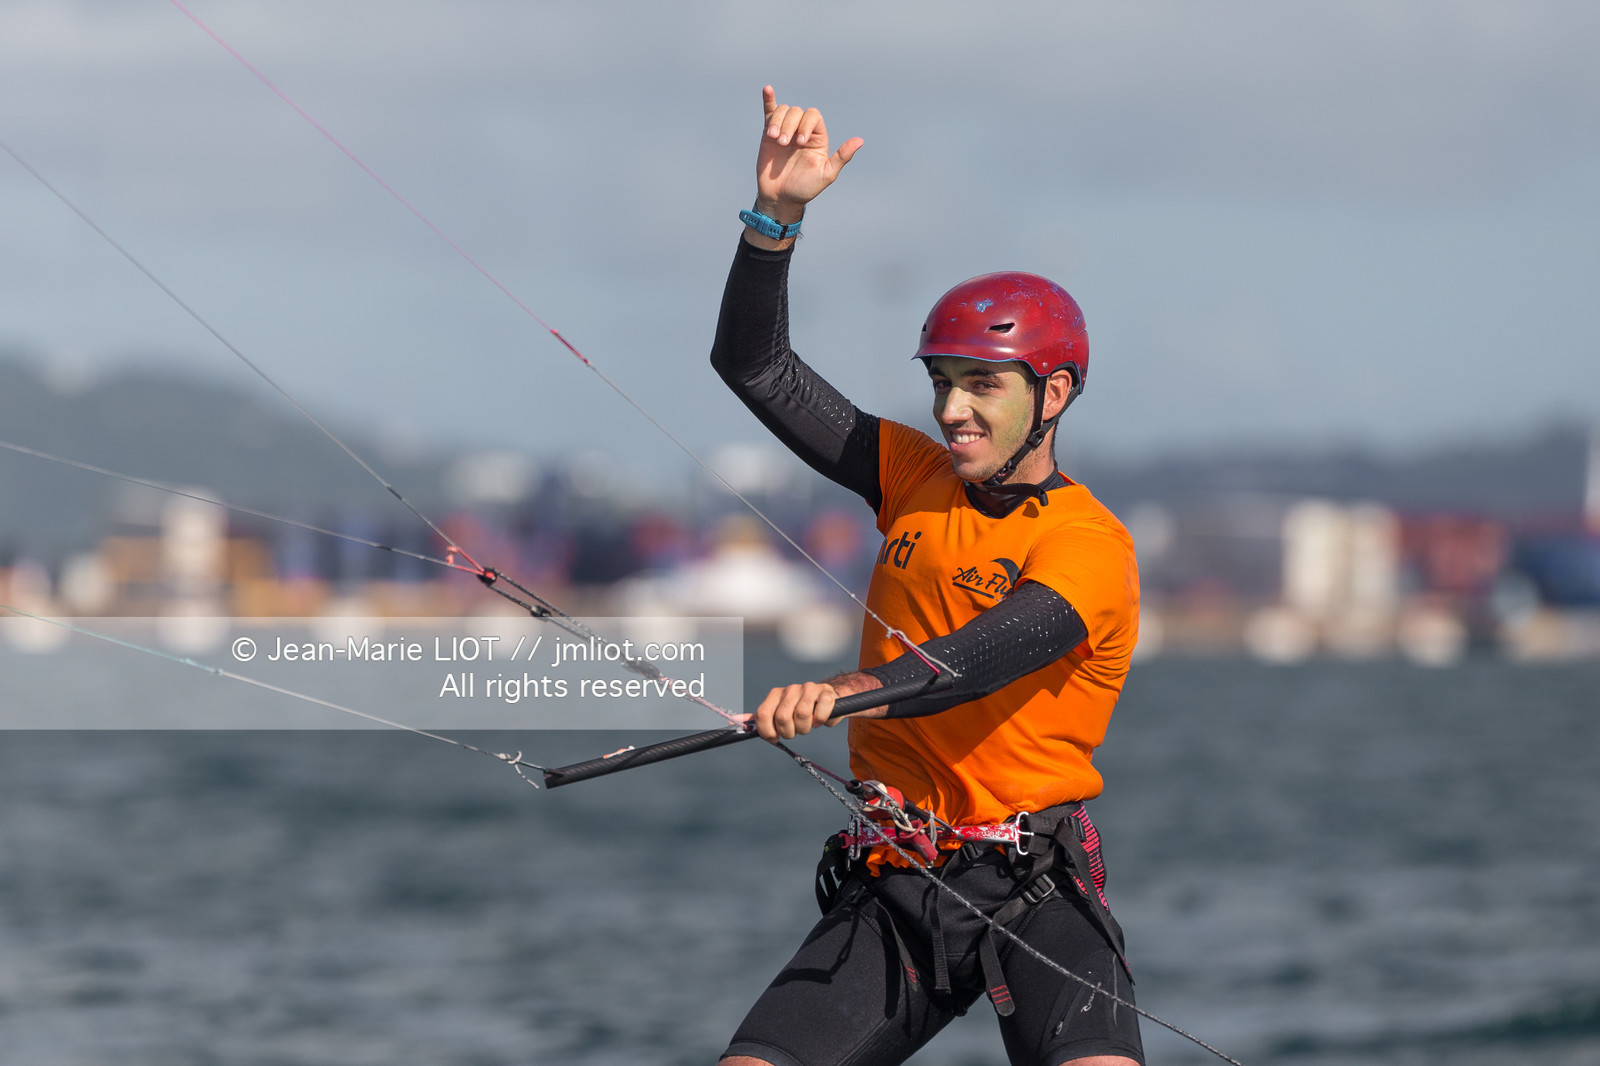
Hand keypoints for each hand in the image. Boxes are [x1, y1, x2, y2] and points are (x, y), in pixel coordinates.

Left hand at [744, 671, 883, 740]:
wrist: (827, 699)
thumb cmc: (800, 710)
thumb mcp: (778, 712)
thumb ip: (759, 718)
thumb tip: (734, 721)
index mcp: (776, 694)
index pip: (762, 714)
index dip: (767, 731)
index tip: (775, 738)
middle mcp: (791, 689)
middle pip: (782, 717)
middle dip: (788, 732)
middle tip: (794, 732)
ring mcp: (809, 689)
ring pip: (802, 714)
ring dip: (805, 728)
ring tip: (808, 726)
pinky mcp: (827, 693)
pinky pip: (821, 712)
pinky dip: (820, 721)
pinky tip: (819, 720)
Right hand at [754, 85, 863, 223]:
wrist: (781, 197)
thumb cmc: (805, 188)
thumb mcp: (826, 175)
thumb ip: (841, 157)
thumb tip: (860, 141)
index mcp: (818, 137)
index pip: (814, 116)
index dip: (807, 124)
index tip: (800, 142)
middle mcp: (802, 131)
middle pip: (797, 112)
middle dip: (790, 126)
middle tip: (783, 144)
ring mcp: (785, 130)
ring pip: (783, 111)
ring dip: (778, 122)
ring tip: (774, 139)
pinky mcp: (768, 133)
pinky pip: (770, 111)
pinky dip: (768, 100)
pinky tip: (767, 89)